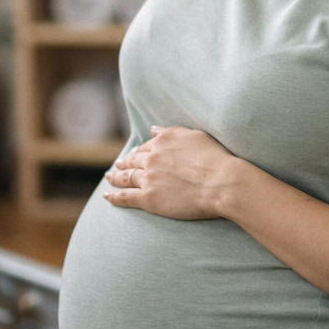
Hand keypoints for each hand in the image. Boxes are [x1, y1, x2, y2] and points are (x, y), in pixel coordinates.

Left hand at [103, 126, 241, 219]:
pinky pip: (125, 197)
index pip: (145, 147)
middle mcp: (152, 158)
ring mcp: (148, 178)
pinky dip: (113, 196)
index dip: (138, 152)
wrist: (221, 182)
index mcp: (163, 141)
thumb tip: (152, 129)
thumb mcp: (195, 136)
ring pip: (125, 178)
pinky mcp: (148, 199)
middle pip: (132, 161)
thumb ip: (171, 131)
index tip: (134, 155)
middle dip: (123, 163)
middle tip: (117, 166)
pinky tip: (107, 196)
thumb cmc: (215, 158)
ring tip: (109, 178)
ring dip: (115, 178)